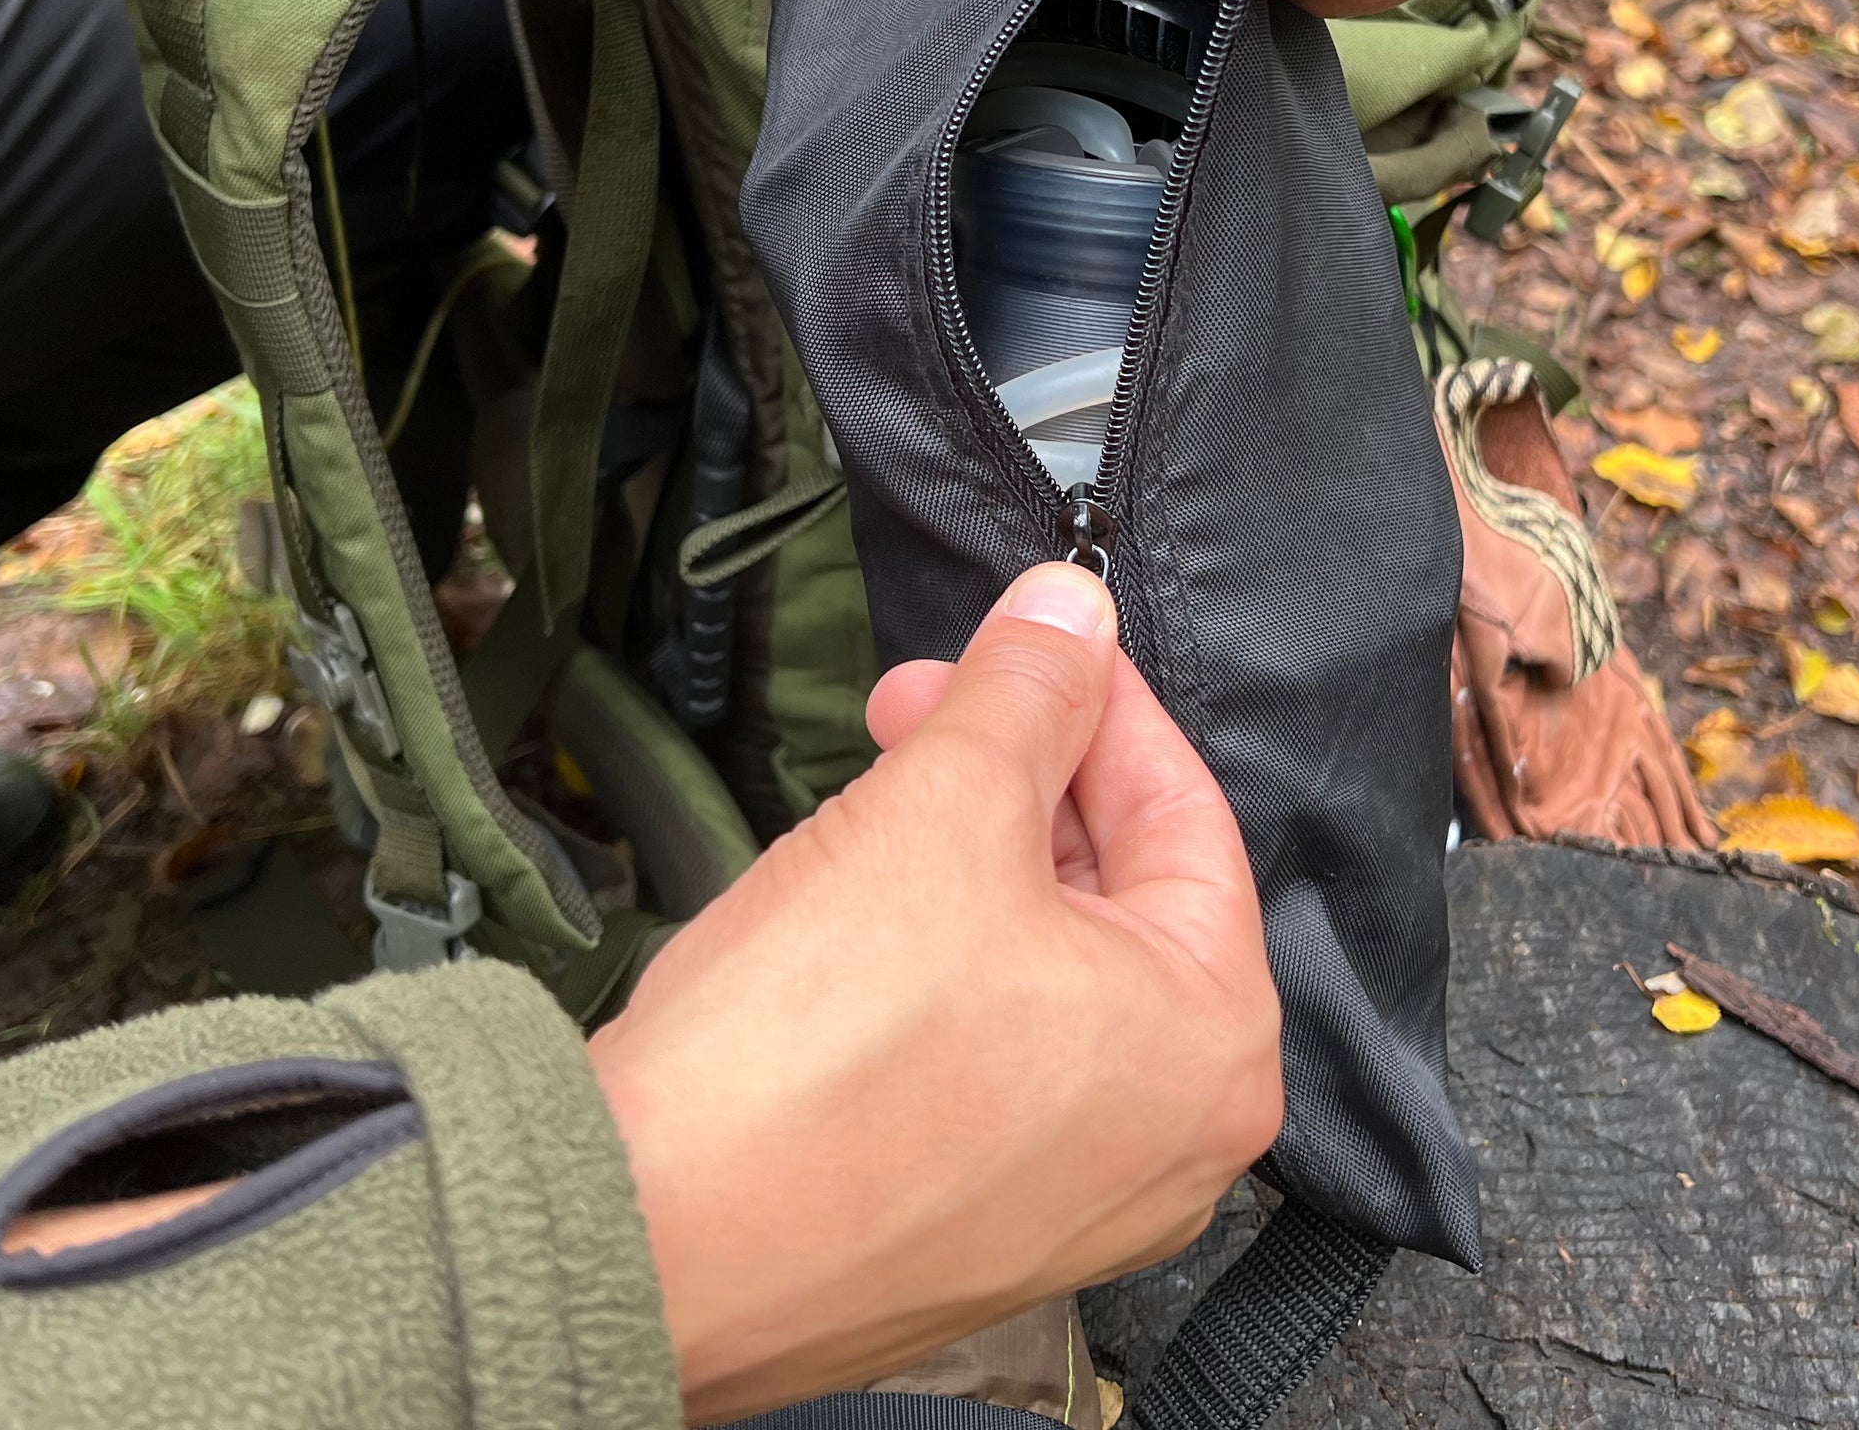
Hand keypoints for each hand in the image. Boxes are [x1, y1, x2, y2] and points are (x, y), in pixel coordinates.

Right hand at [587, 564, 1279, 1421]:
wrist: (646, 1243)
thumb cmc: (812, 1061)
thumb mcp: (941, 808)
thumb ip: (1026, 693)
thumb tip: (1073, 614)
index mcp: (1212, 1042)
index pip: (1182, 810)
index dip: (1088, 697)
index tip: (1024, 636)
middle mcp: (1170, 1142)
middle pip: (1114, 892)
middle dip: (1010, 776)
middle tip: (915, 706)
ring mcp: (1071, 1199)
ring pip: (1040, 971)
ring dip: (961, 865)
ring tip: (866, 808)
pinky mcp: (967, 1228)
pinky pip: (983, 1057)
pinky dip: (931, 970)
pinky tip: (846, 923)